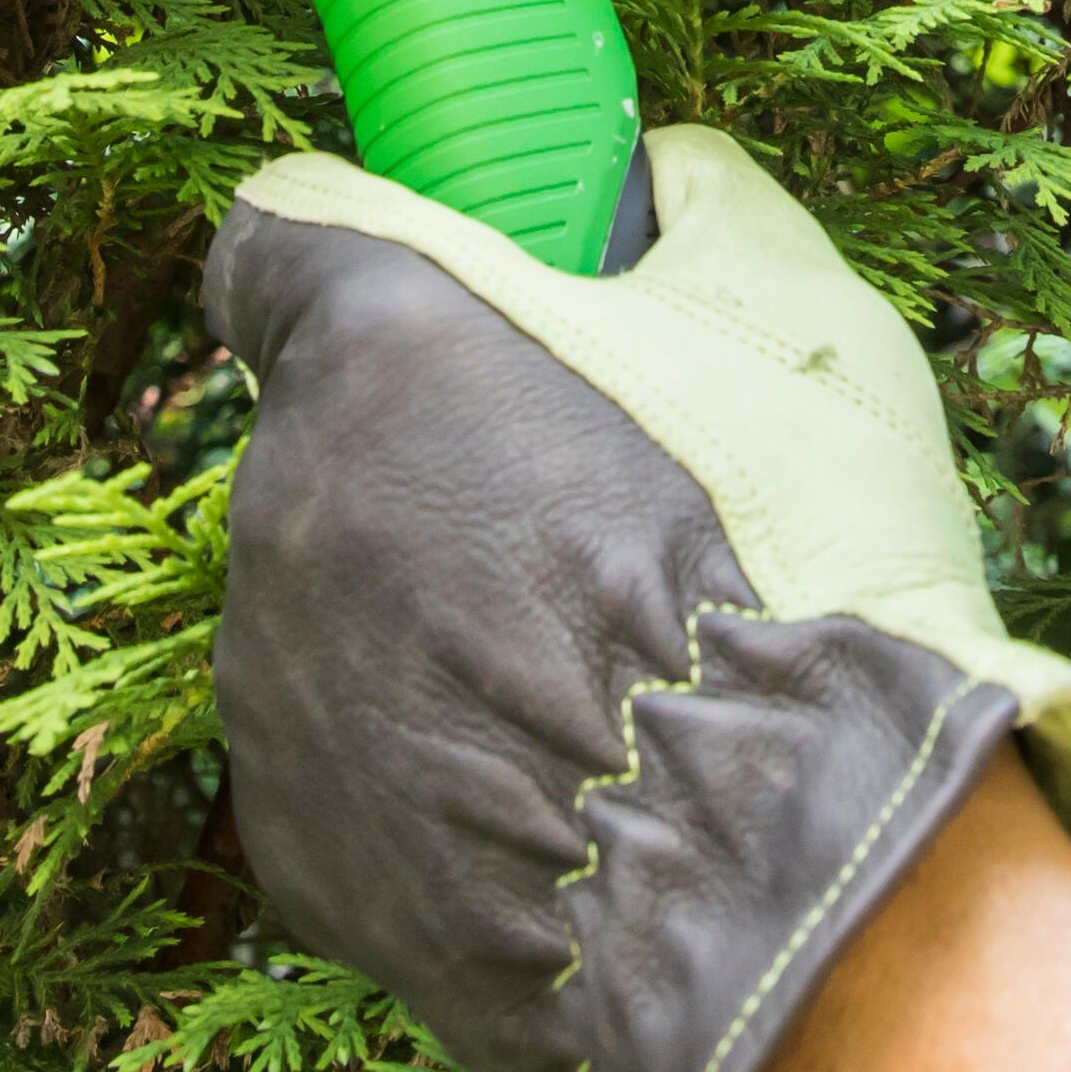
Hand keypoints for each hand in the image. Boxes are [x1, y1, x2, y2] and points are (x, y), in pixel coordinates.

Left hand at [203, 125, 1070, 1071]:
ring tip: (605, 689)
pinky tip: (566, 799)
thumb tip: (663, 182)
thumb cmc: (795, 584)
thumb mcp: (798, 322)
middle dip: (443, 468)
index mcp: (382, 347)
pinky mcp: (292, 846)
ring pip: (339, 613)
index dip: (367, 258)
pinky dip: (435, 773)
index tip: (446, 298)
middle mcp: (285, 502)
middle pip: (337, 445)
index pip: (278, 243)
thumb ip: (698, 215)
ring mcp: (272, 686)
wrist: (790, 889)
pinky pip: (352, 765)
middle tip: (600, 523)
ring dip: (437, 627)